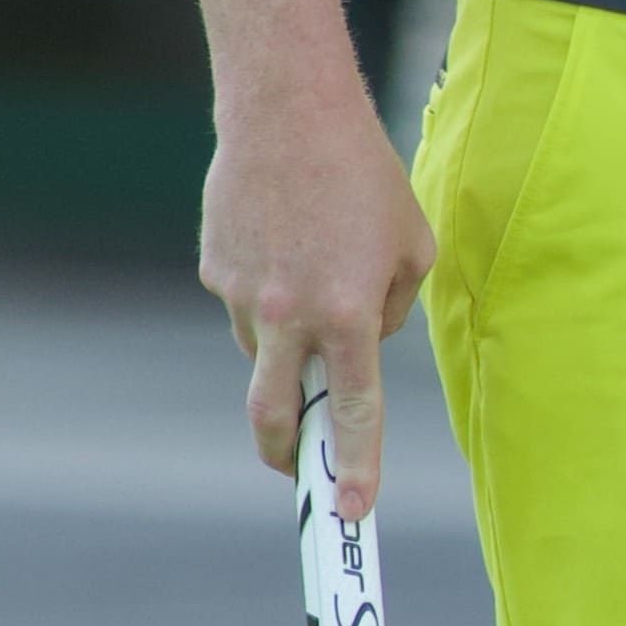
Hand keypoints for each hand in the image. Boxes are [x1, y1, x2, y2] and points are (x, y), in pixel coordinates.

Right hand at [202, 73, 435, 517]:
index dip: (355, 465)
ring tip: (316, 272)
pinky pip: (246, 302)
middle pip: (273, 415)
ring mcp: (241, 296)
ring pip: (264, 348)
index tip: (354, 510)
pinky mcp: (213, 271)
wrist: (288, 114)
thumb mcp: (412, 243)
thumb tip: (364, 342)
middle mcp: (288, 315)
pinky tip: (287, 237)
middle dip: (286, 453)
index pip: (354, 410)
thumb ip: (393, 307)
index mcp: (347, 312)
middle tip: (301, 468)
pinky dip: (269, 290)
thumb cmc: (366, 176)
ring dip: (288, 341)